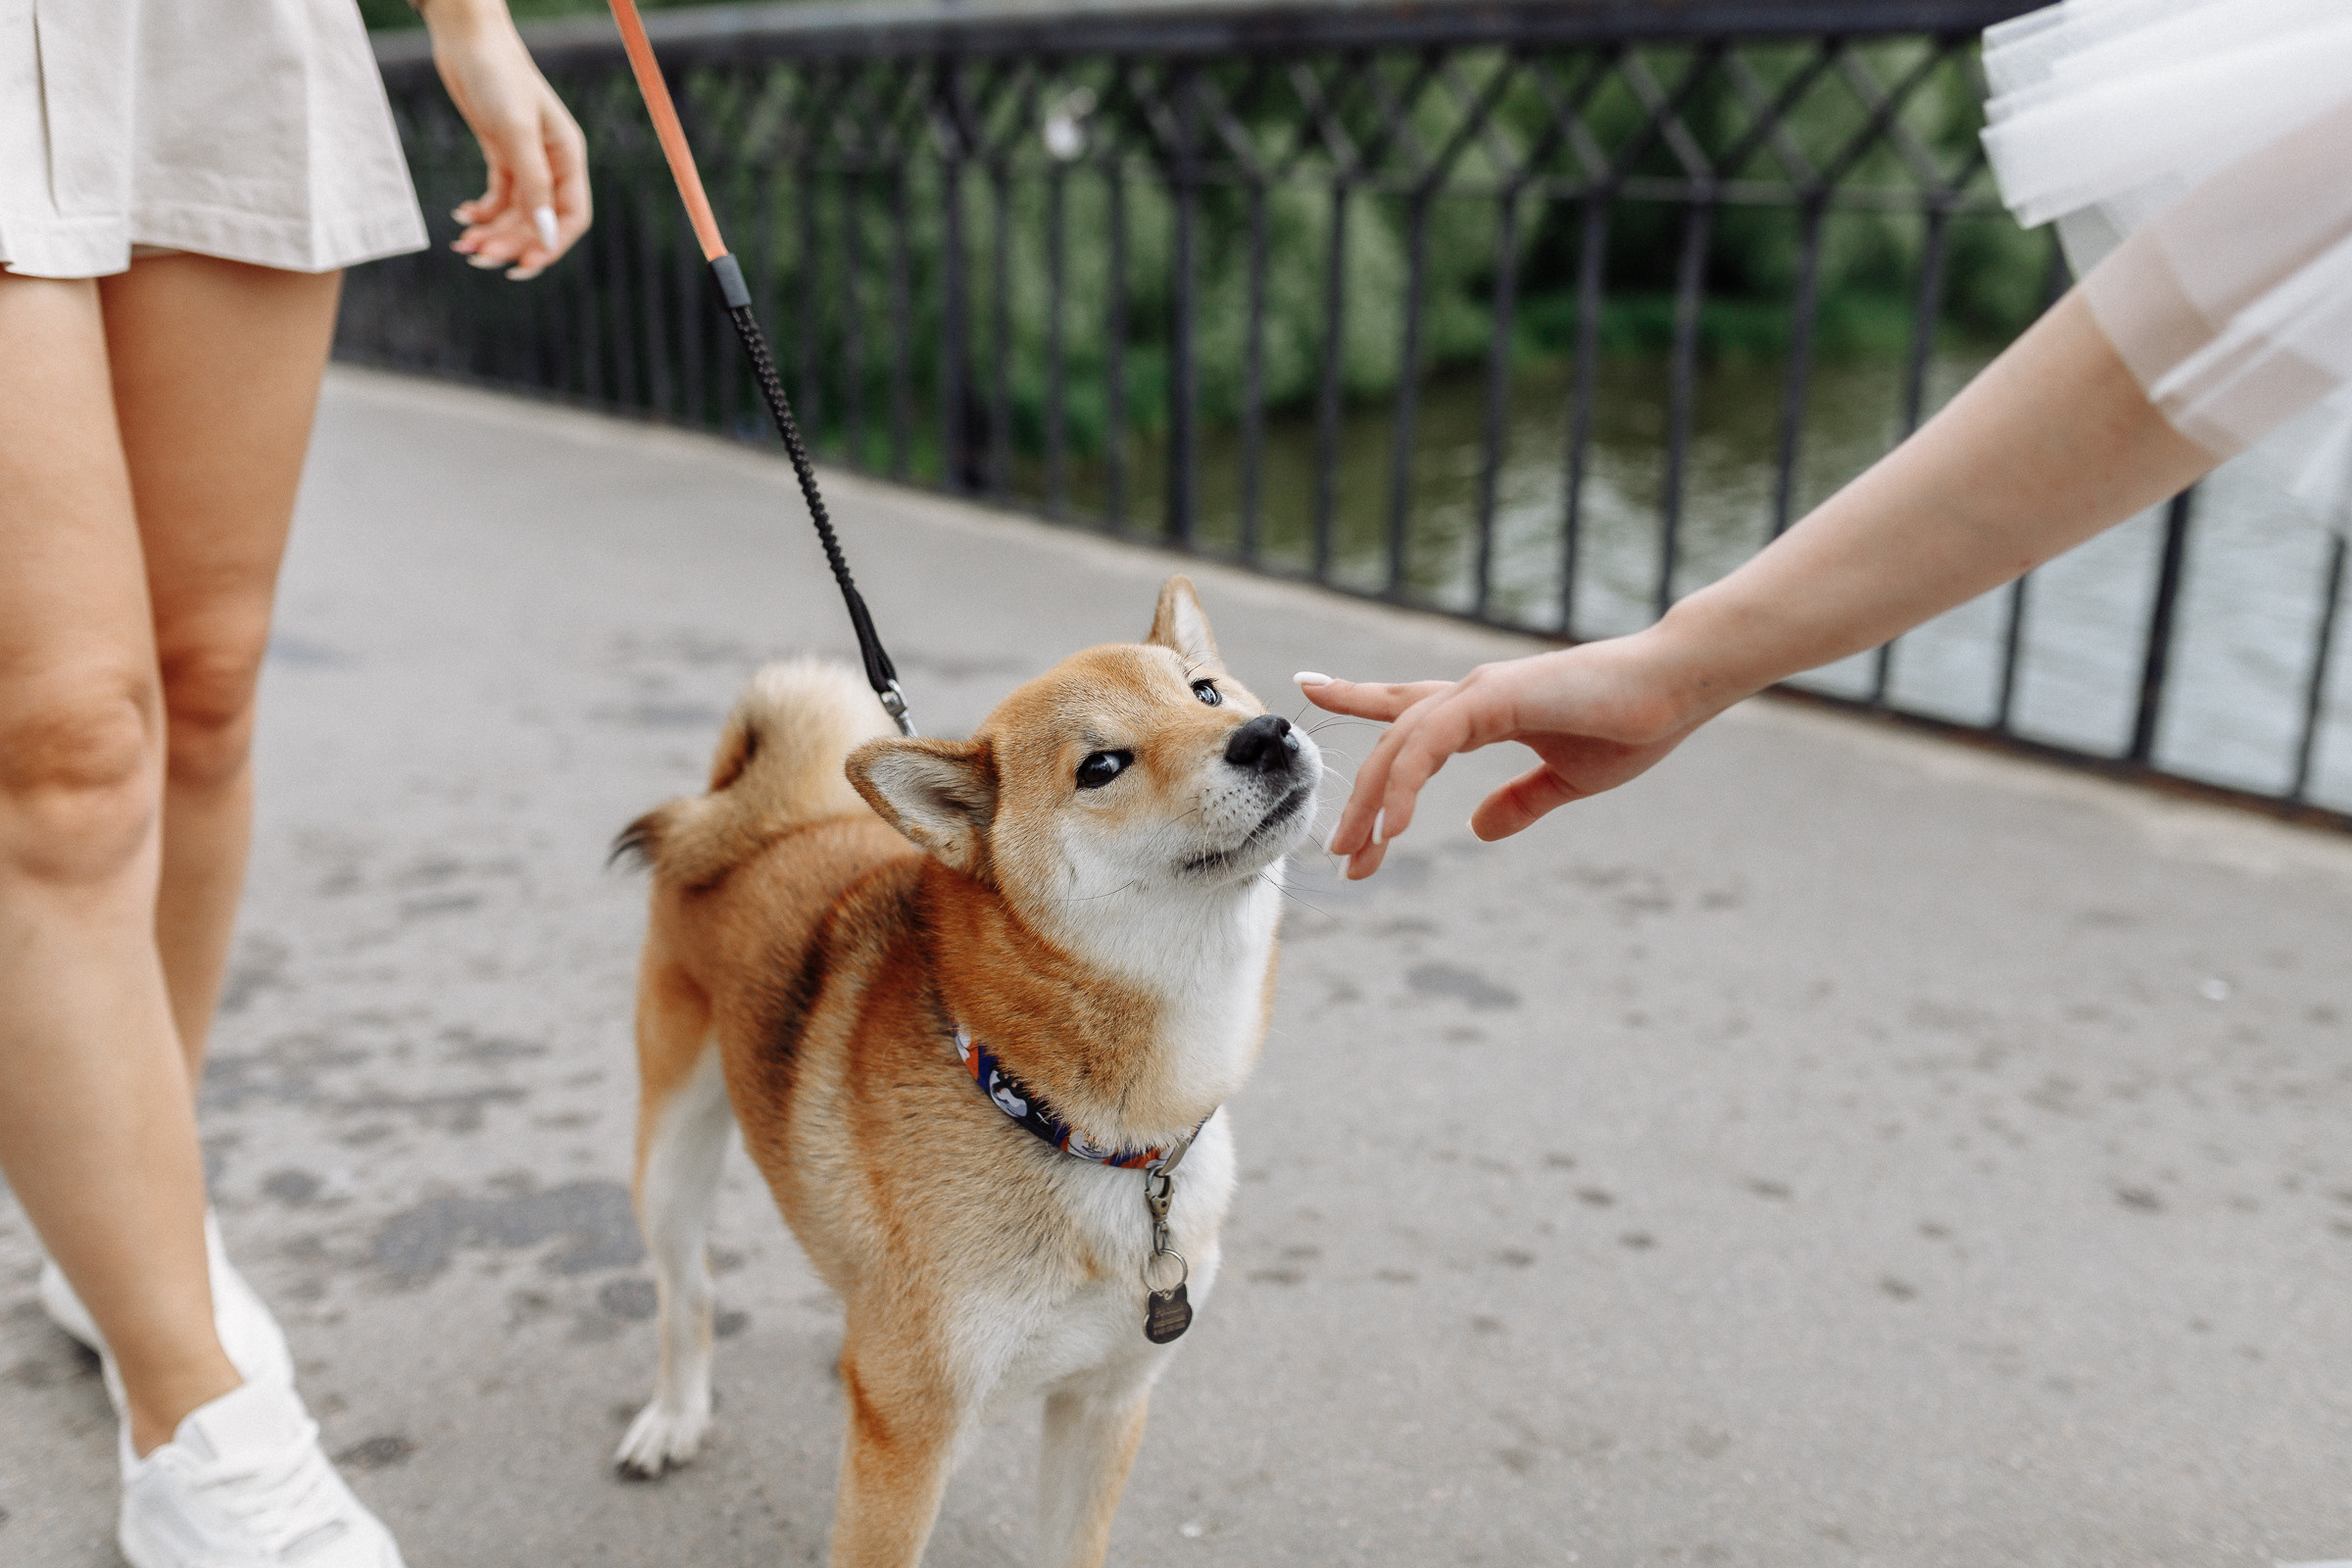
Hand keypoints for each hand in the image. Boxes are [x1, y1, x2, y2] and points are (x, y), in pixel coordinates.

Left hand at [421, 0, 590, 280]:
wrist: (466, 37)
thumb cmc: (497, 75)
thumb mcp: (516, 131)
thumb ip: (534, 184)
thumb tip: (547, 234)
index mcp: (568, 157)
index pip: (572, 217)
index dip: (552, 246)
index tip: (523, 265)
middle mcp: (551, 164)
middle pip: (539, 221)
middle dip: (510, 243)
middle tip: (476, 257)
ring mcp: (525, 160)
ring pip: (515, 213)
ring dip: (492, 233)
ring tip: (462, 244)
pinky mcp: (500, 154)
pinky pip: (497, 198)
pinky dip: (481, 213)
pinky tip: (462, 216)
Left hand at [1303, 631, 1708, 879]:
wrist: (1677, 687)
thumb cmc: (1633, 724)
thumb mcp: (1567, 780)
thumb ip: (1520, 802)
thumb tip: (1479, 829)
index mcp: (1484, 709)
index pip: (1405, 703)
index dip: (1357, 696)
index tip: (1310, 686)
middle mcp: (1470, 695)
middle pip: (1391, 745)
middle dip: (1363, 801)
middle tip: (1341, 856)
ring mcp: (1477, 691)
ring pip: (1398, 748)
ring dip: (1373, 804)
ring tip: (1357, 856)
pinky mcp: (1491, 698)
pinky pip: (1427, 747)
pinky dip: (1404, 786)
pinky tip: (1393, 827)